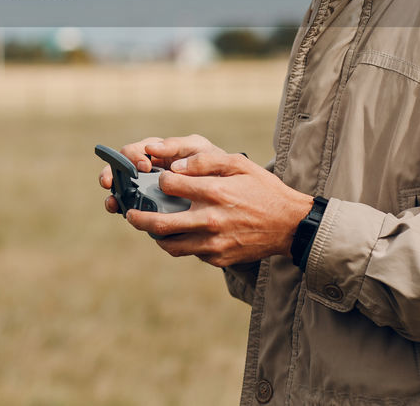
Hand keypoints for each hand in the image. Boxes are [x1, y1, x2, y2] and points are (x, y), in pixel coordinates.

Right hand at [100, 135, 225, 213]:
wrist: (232, 193)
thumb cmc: (215, 165)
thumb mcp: (202, 151)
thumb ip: (180, 147)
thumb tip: (153, 149)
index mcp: (162, 151)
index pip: (139, 149)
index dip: (135, 155)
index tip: (144, 166)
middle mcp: (151, 166)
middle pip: (123, 164)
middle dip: (114, 171)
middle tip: (112, 181)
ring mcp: (148, 184)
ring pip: (122, 183)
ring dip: (113, 190)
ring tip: (112, 200)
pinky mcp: (149, 202)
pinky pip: (130, 202)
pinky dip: (120, 203)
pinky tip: (118, 209)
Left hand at [123, 152, 314, 267]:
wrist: (290, 225)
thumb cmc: (263, 189)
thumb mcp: (239, 165)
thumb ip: (206, 161)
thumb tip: (176, 167)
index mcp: (213, 192)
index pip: (169, 185)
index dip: (160, 180)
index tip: (161, 180)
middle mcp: (209, 220)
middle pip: (159, 223)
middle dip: (138, 217)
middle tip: (129, 213)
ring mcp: (213, 243)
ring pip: (170, 245)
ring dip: (154, 236)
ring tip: (149, 227)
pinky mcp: (218, 258)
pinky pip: (190, 253)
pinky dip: (180, 244)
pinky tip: (179, 234)